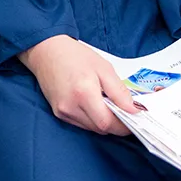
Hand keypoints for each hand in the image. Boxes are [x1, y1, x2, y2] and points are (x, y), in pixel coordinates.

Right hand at [18, 35, 138, 135]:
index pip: (108, 123)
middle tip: (123, 109)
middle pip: (101, 128)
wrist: (45, 51)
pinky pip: (82, 124)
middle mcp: (71, 107)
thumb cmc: (74, 56)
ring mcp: (63, 112)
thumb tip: (133, 110)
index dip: (124, 126)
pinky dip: (92, 118)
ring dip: (103, 121)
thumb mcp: (103, 68)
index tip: (134, 120)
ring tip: (106, 103)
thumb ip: (119, 91)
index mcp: (84, 93)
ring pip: (92, 128)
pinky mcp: (58, 113)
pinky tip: (93, 104)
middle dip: (115, 123)